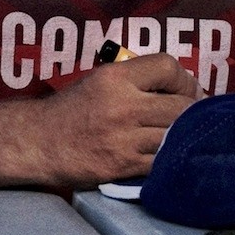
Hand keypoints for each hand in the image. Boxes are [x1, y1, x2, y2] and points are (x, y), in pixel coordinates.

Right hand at [18, 53, 199, 188]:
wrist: (39, 141)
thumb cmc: (73, 108)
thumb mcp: (100, 79)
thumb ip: (136, 79)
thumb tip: (181, 86)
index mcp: (116, 77)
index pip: (167, 67)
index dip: (186, 79)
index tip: (189, 90)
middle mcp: (123, 105)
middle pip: (180, 107)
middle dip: (193, 112)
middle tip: (195, 117)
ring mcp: (125, 138)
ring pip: (176, 136)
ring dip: (184, 137)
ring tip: (185, 136)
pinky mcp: (123, 166)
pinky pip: (162, 162)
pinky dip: (170, 159)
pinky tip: (169, 155)